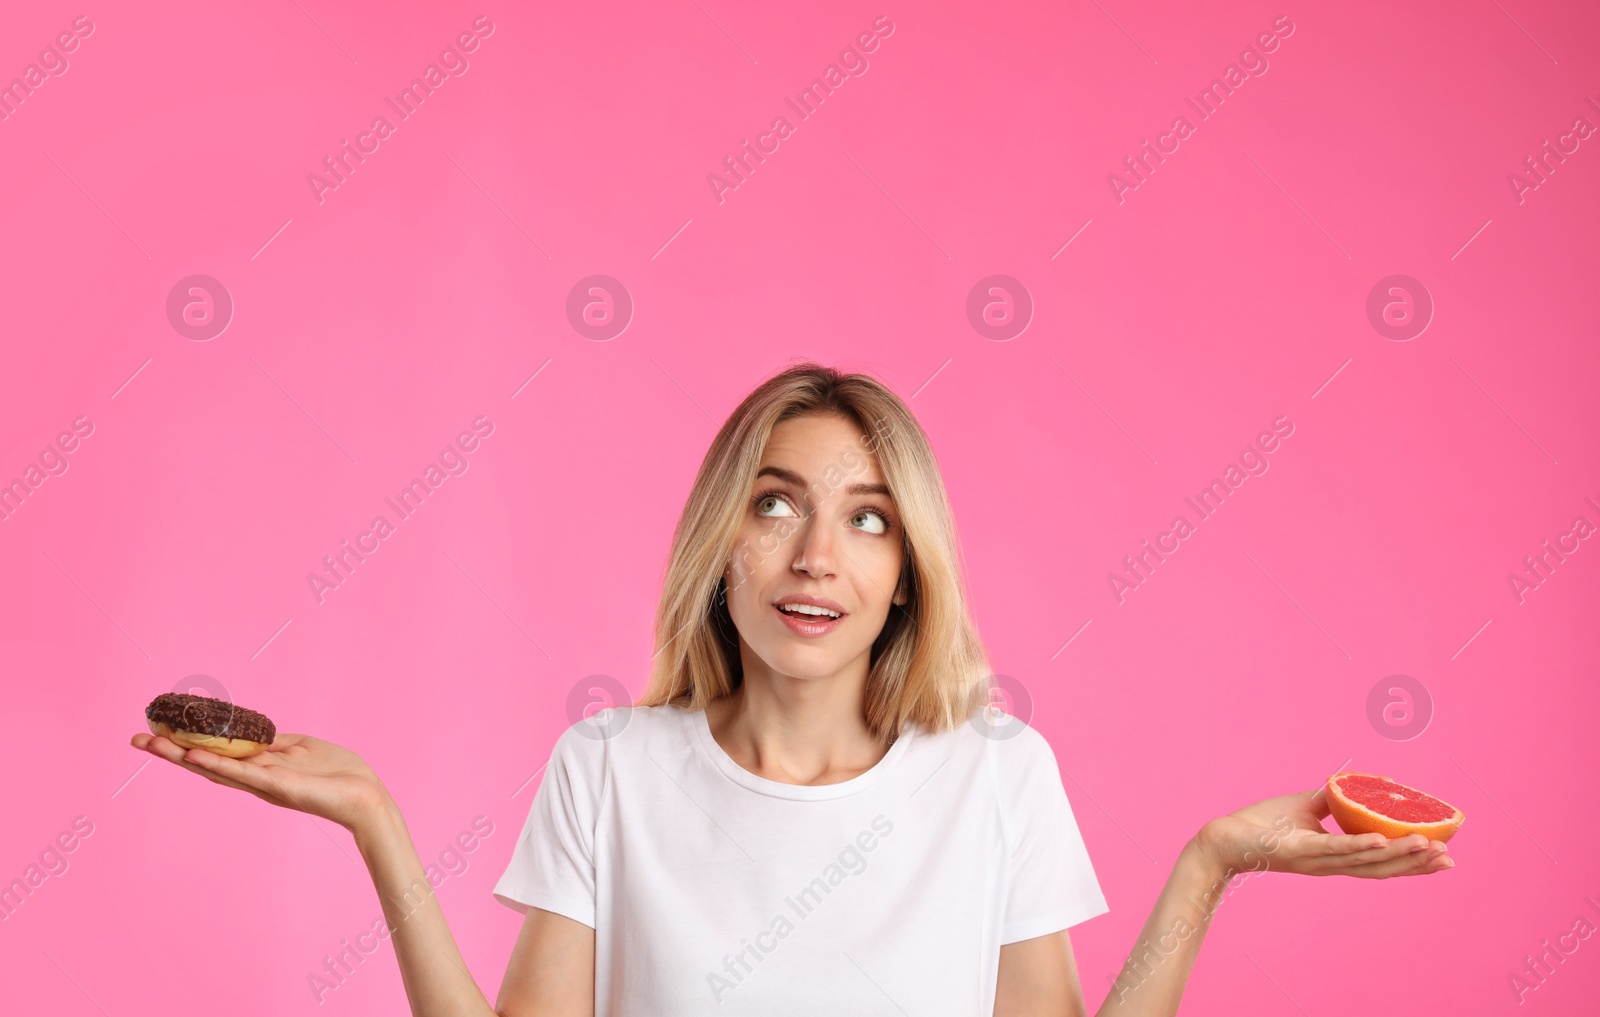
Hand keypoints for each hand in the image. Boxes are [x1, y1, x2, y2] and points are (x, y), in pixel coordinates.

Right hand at [130, 730, 390, 831]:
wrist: (364, 796)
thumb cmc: (337, 773)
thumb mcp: (299, 748)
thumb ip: (271, 743)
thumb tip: (249, 731)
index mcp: (258, 767)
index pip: (214, 753)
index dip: (186, 743)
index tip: (158, 729)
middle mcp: (253, 778)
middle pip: (203, 763)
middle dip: (169, 752)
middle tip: (135, 738)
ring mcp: (262, 783)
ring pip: (214, 768)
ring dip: (181, 756)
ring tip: (152, 744)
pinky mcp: (277, 786)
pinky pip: (242, 774)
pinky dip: (216, 765)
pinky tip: (192, 757)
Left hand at [1192, 783, 1453, 880]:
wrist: (1225, 837)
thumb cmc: (1263, 823)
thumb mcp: (1306, 808)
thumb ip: (1333, 800)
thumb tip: (1362, 783)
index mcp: (1335, 857)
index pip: (1382, 863)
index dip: (1413, 862)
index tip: (1445, 857)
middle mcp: (1330, 864)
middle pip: (1382, 867)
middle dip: (1416, 863)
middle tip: (1450, 857)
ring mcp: (1316, 860)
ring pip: (1364, 859)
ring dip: (1398, 853)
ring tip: (1428, 844)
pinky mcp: (1298, 851)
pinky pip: (1334, 848)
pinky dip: (1359, 845)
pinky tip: (1382, 839)